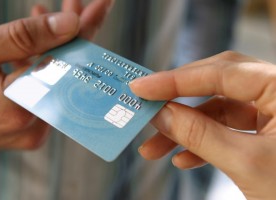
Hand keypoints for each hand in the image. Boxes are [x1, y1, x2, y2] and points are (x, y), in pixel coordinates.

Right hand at [0, 0, 112, 150]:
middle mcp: (31, 126)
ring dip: (53, 46)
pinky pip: (42, 90)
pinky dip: (39, 64)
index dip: (87, 28)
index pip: (70, 62)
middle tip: (79, 5)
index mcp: (20, 109)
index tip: (102, 4)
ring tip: (49, 15)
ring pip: (54, 79)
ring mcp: (27, 130)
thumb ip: (23, 39)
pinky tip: (34, 42)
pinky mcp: (22, 127)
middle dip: (72, 33)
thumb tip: (71, 24)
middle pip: (66, 70)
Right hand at [130, 51, 275, 198]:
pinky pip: (226, 129)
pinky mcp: (264, 132)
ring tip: (154, 149)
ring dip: (184, 130)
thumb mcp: (247, 164)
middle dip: (177, 102)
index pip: (220, 72)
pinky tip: (182, 159)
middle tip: (146, 111)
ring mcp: (271, 112)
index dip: (174, 80)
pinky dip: (202, 143)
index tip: (141, 87)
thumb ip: (200, 135)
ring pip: (216, 111)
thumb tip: (161, 115)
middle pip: (215, 85)